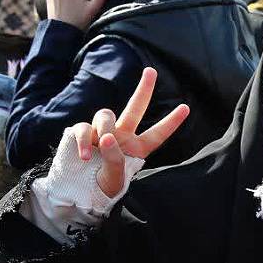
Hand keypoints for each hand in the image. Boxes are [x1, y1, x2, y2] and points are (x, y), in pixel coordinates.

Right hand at [69, 67, 188, 196]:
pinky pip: (83, 127)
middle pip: (135, 108)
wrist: (77, 191)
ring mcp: (102, 132)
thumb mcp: (114, 179)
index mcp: (137, 148)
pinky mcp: (82, 133)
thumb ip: (114, 159)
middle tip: (151, 71)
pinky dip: (84, 140)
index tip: (186, 108)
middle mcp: (122, 136)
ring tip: (100, 148)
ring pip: (106, 115)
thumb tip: (106, 138)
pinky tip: (85, 156)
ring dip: (104, 128)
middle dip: (143, 90)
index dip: (171, 122)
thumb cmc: (101, 187)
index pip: (157, 134)